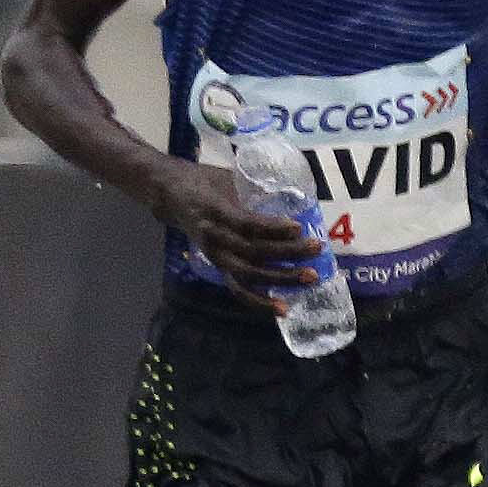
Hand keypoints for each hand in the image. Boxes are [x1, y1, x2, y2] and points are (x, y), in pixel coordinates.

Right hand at [157, 159, 321, 292]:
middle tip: (316, 248)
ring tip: (310, 277)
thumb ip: (253, 190)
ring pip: (248, 274)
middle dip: (286, 253)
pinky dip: (260, 301)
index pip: (245, 224)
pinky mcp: (218, 267)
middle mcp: (213, 238)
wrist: (171, 196)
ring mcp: (215, 255)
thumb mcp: (227, 178)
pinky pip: (239, 289)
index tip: (299, 227)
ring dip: (280, 279)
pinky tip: (282, 308)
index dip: (272, 228)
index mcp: (214, 212)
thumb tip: (294, 199)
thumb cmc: (204, 181)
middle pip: (252, 251)